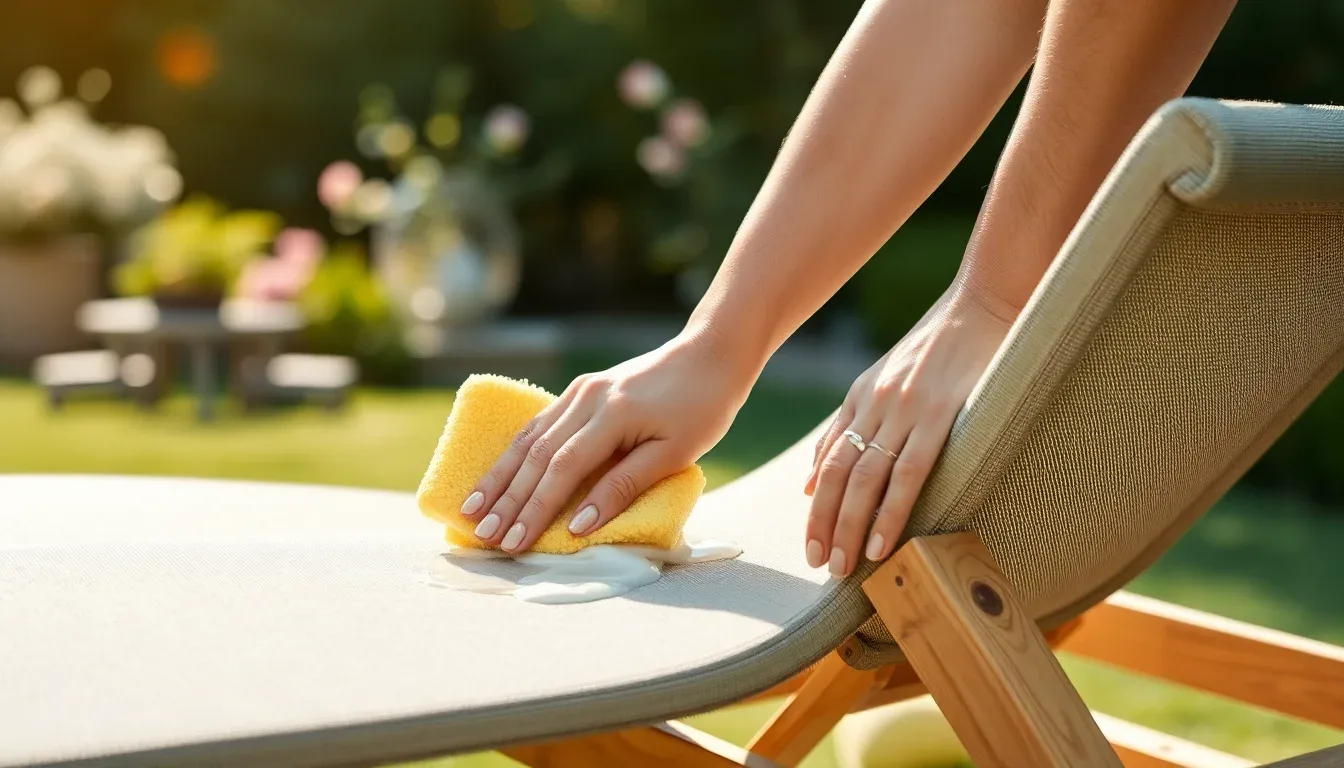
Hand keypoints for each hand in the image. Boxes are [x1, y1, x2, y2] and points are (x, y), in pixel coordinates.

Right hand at [460, 331, 756, 552]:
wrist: (710, 355)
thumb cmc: (702, 408)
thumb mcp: (674, 453)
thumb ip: (624, 486)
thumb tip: (579, 525)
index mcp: (612, 414)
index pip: (561, 469)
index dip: (534, 509)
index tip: (514, 542)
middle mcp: (587, 398)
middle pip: (536, 456)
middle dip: (506, 500)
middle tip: (482, 537)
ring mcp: (581, 391)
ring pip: (529, 438)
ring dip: (499, 477)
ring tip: (472, 510)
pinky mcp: (581, 389)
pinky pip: (539, 424)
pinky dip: (514, 452)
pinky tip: (497, 474)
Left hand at [804, 288, 1014, 575]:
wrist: (984, 304)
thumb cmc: (941, 347)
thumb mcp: (882, 379)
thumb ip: (846, 427)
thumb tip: (809, 481)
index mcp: (862, 398)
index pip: (829, 463)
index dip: (818, 508)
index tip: (812, 544)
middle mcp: (875, 406)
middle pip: (839, 477)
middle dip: (826, 525)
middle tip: (821, 566)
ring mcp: (906, 411)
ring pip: (866, 481)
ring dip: (851, 528)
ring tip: (844, 567)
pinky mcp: (940, 416)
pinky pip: (908, 474)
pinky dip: (890, 512)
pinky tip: (882, 543)